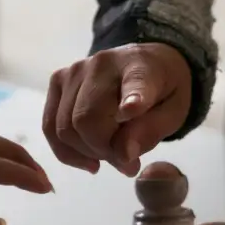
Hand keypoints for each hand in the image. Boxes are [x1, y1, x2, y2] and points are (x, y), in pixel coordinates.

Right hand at [43, 43, 191, 175]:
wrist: (146, 64)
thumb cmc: (162, 92)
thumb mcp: (173, 113)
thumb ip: (151, 132)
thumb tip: (123, 154)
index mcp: (143, 68)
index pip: (136, 84)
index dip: (132, 100)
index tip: (132, 111)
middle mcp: (102, 63)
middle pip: (86, 120)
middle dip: (103, 151)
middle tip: (126, 161)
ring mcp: (74, 70)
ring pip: (65, 128)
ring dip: (87, 152)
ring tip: (111, 154)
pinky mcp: (57, 80)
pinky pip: (50, 127)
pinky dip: (67, 151)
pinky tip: (89, 159)